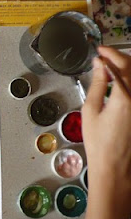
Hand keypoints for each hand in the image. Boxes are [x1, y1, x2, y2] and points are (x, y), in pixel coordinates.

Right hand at [81, 46, 130, 212]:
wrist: (116, 167)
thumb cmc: (99, 143)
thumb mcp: (91, 111)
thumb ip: (97, 84)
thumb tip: (100, 66)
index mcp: (124, 97)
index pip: (120, 64)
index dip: (109, 53)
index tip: (99, 51)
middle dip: (120, 58)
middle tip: (105, 57)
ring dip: (126, 69)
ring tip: (111, 70)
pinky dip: (129, 82)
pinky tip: (120, 85)